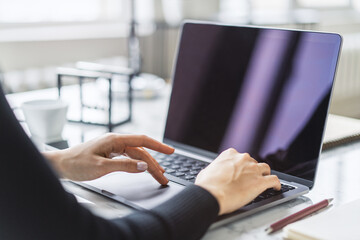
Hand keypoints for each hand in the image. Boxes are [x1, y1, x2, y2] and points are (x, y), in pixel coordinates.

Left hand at [43, 133, 173, 184]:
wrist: (60, 165)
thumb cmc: (76, 164)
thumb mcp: (101, 167)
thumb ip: (124, 166)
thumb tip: (143, 165)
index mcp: (114, 140)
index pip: (142, 140)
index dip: (158, 146)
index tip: (171, 151)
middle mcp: (115, 141)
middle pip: (141, 151)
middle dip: (154, 163)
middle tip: (164, 177)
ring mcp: (112, 147)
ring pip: (136, 155)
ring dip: (147, 165)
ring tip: (158, 175)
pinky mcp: (110, 153)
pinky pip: (128, 158)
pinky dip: (138, 164)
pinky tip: (143, 169)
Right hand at [195, 148, 280, 214]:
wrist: (212, 194)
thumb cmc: (207, 185)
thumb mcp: (205, 172)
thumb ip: (213, 170)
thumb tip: (210, 174)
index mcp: (229, 155)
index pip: (240, 157)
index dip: (241, 165)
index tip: (241, 171)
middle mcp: (243, 159)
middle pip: (253, 162)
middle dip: (252, 169)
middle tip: (250, 178)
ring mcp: (253, 170)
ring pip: (265, 168)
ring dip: (265, 174)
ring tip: (265, 180)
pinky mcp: (260, 182)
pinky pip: (274, 180)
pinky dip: (276, 184)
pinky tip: (276, 187)